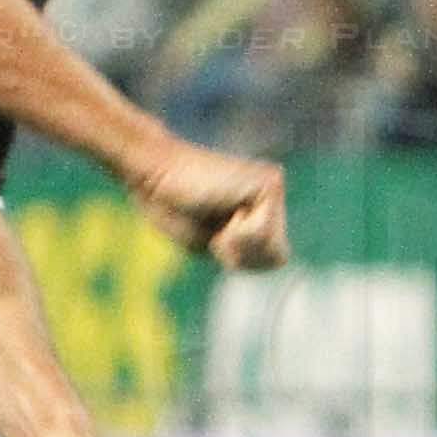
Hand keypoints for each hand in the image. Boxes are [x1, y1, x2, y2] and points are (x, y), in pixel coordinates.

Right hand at [128, 134, 287, 270]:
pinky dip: (239, 231)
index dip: (241, 261)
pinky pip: (264, 230)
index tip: (213, 236)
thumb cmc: (173, 209)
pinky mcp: (271, 181)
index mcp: (261, 212)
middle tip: (216, 227)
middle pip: (278, 258)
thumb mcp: (212, 246)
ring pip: (274, 246)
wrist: (154, 174)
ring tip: (219, 213)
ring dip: (239, 243)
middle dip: (243, 255)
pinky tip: (225, 205)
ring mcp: (275, 187)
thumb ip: (248, 253)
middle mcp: (273, 197)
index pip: (270, 262)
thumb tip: (283, 261)